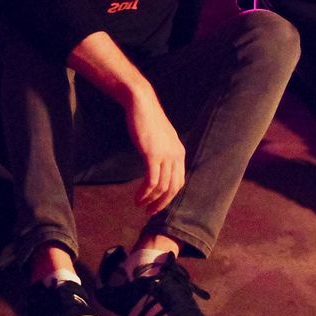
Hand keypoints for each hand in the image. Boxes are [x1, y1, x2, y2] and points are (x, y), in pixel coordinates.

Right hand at [126, 90, 185, 214]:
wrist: (141, 104)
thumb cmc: (146, 120)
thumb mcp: (159, 138)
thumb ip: (161, 152)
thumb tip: (156, 165)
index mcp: (179, 153)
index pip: (179, 182)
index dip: (169, 197)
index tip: (157, 204)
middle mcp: (176, 155)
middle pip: (173, 188)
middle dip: (162, 203)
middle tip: (149, 212)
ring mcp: (165, 155)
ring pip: (162, 187)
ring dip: (151, 200)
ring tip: (140, 205)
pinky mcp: (152, 154)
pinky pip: (151, 181)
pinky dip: (144, 193)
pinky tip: (137, 198)